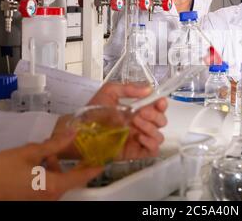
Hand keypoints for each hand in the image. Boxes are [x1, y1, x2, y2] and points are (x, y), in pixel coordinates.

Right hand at [0, 133, 102, 200]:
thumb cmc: (1, 169)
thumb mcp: (30, 152)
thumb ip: (55, 143)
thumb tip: (73, 132)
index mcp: (53, 186)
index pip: (81, 178)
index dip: (94, 168)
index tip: (104, 160)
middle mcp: (50, 197)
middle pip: (70, 180)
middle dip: (72, 165)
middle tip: (75, 150)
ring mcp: (40, 200)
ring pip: (58, 183)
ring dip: (58, 168)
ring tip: (47, 152)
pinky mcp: (32, 200)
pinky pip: (47, 187)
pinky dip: (48, 175)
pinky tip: (38, 162)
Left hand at [53, 83, 167, 160]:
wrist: (80, 132)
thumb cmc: (93, 112)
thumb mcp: (109, 92)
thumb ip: (129, 88)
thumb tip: (149, 88)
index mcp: (137, 109)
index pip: (157, 107)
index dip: (161, 104)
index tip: (159, 101)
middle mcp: (141, 124)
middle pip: (161, 121)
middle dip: (155, 115)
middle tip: (140, 113)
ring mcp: (139, 138)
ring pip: (159, 135)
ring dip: (152, 128)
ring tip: (135, 124)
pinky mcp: (135, 152)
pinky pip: (153, 151)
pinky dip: (151, 144)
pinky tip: (139, 138)